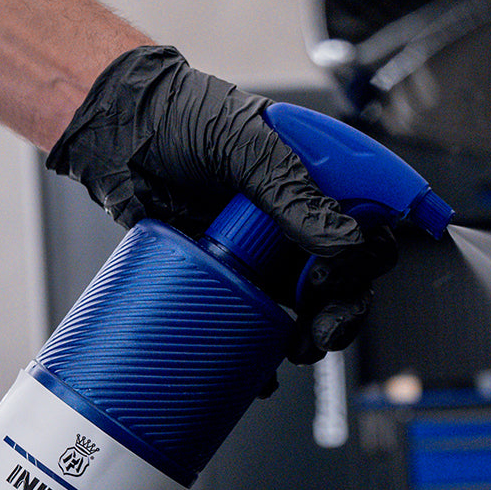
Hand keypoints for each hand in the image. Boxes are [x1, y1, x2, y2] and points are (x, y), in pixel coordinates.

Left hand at [46, 44, 392, 361]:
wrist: (115, 136)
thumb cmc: (178, 118)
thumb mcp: (242, 145)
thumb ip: (293, 192)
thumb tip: (341, 244)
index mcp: (321, 175)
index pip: (375, 218)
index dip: (373, 253)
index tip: (345, 273)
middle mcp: (303, 215)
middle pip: (351, 274)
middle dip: (346, 309)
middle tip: (322, 329)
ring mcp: (271, 249)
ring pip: (313, 305)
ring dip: (314, 335)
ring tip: (295, 350)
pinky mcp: (236, 275)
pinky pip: (262, 320)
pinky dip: (264, 353)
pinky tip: (262, 372)